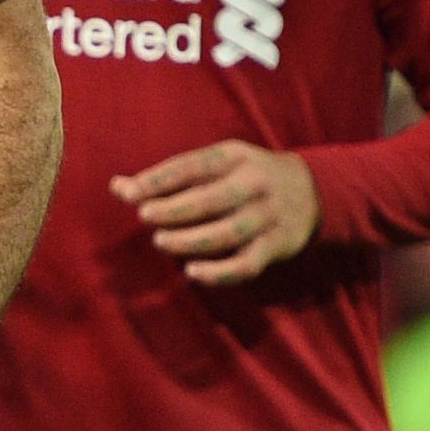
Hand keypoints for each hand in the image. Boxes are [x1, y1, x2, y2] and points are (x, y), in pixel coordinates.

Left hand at [113, 139, 317, 285]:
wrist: (313, 191)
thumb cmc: (245, 177)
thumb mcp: (216, 164)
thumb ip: (169, 177)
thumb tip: (117, 186)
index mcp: (234, 157)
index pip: (191, 166)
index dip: (157, 179)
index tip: (126, 192)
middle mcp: (254, 183)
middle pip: (210, 199)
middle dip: (174, 209)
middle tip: (145, 216)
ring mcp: (267, 216)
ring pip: (228, 232)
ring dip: (191, 240)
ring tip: (162, 242)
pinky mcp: (277, 245)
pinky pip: (248, 264)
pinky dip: (220, 273)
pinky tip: (193, 273)